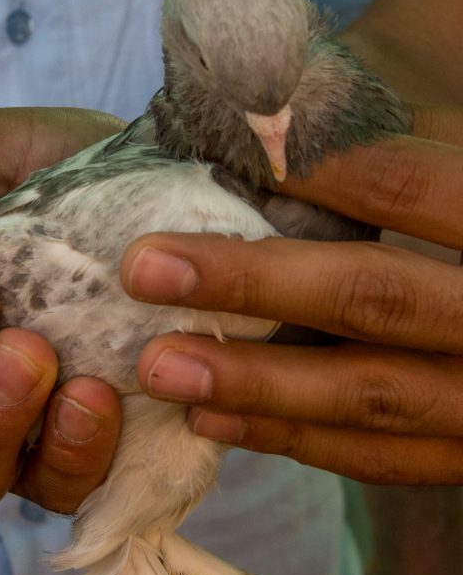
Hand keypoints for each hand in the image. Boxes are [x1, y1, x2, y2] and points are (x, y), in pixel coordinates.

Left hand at [120, 104, 462, 482]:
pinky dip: (289, 437)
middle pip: (375, 297)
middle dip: (251, 283)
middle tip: (143, 269)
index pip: (411, 189)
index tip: (221, 159)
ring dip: (253, 381)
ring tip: (157, 365)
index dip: (318, 172)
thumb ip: (388, 152)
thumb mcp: (461, 171)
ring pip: (370, 393)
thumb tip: (263, 117)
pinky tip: (207, 418)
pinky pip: (376, 457)